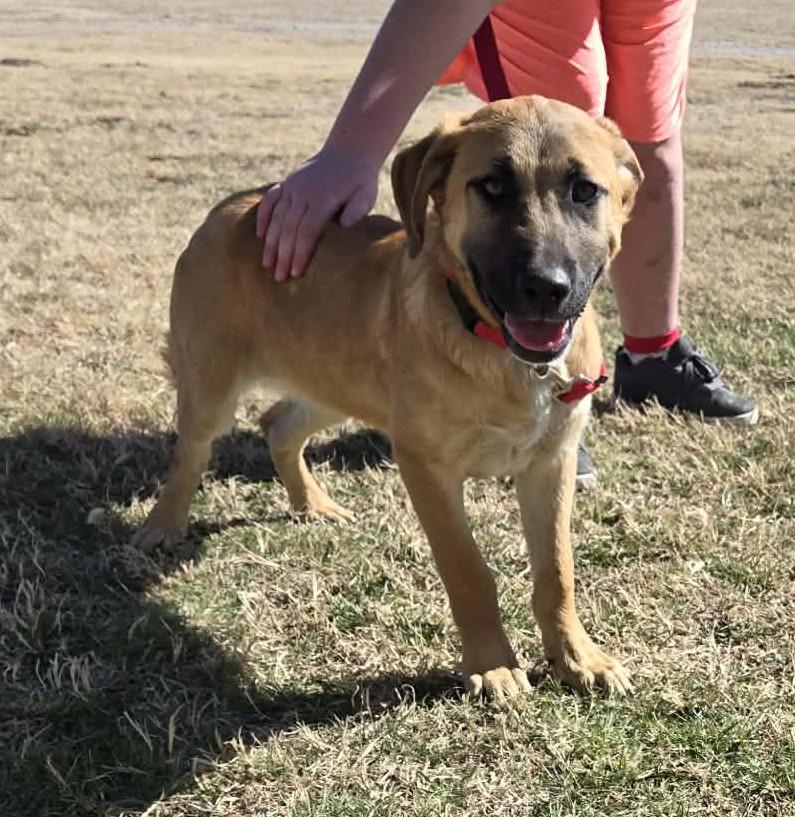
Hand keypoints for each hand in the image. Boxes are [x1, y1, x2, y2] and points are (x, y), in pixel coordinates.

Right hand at [256, 145, 378, 280]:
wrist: (348, 151)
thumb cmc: (360, 180)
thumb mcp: (366, 193)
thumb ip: (357, 209)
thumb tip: (346, 225)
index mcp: (321, 198)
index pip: (307, 231)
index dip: (300, 253)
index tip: (295, 273)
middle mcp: (302, 192)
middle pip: (288, 228)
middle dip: (282, 255)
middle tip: (279, 278)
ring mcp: (292, 187)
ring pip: (276, 218)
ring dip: (270, 242)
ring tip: (266, 265)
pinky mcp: (286, 183)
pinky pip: (269, 201)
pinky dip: (263, 218)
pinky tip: (260, 237)